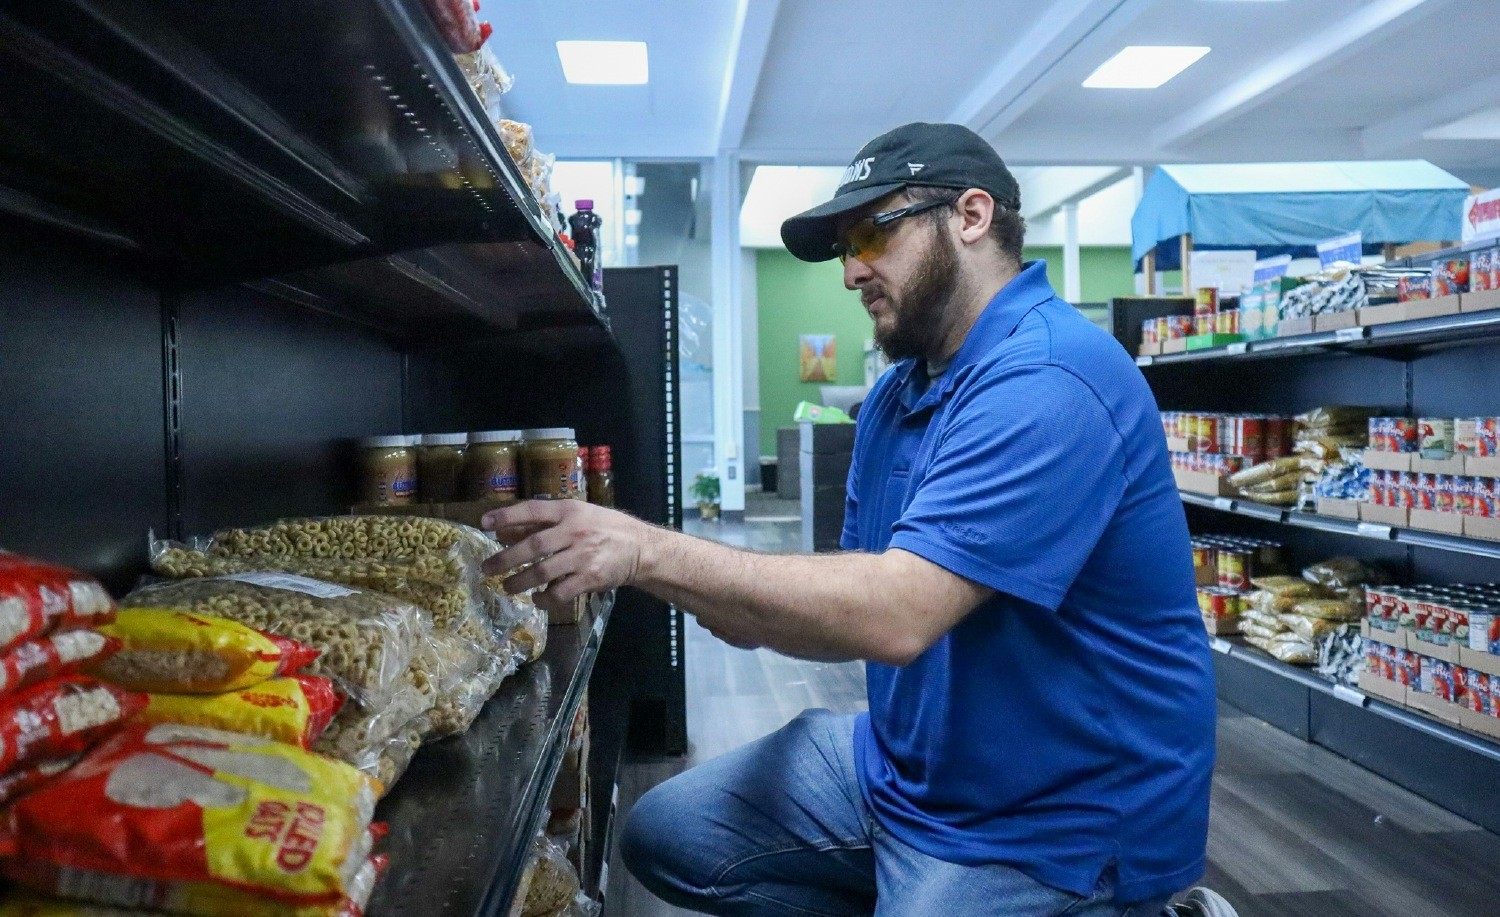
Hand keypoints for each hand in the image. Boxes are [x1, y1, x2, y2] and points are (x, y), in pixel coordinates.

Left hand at [482, 500, 656, 612]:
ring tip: (507, 587)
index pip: (533, 510)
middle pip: (533, 546)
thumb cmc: (605, 528)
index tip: (484, 523)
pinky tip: (537, 599)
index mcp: (570, 511)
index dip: (507, 516)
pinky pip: (560, 592)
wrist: (641, 548)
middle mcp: (575, 531)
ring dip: (519, 582)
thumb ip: (545, 522)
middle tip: (486, 568)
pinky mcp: (590, 578)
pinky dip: (544, 599)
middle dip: (505, 558)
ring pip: (542, 572)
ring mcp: (583, 556)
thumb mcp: (578, 514)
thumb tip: (506, 530)